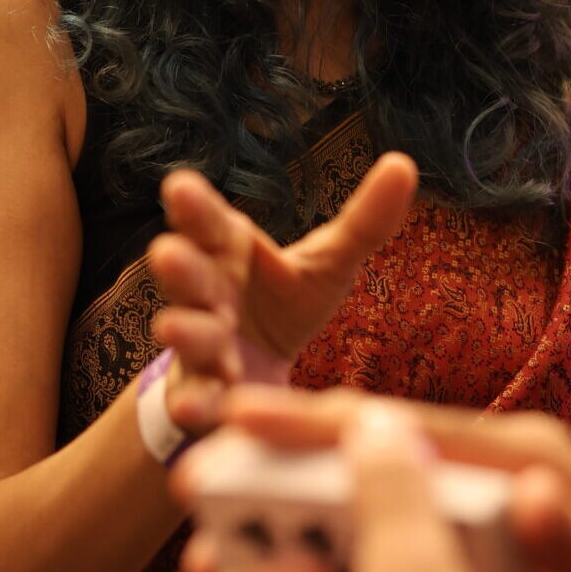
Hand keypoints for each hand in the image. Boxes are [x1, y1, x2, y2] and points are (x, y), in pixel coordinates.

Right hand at [145, 153, 417, 431]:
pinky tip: (194, 407)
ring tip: (173, 326)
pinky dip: (194, 404)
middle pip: (188, 275)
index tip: (179, 184)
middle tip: (166, 251)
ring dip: (182, 331)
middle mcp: (206, 294)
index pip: (209, 222)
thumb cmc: (285, 306)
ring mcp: (199, 346)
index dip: (194, 206)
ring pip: (186, 335)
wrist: (257, 380)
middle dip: (179, 266)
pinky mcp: (203, 396)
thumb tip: (404, 163)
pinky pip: (195, 399)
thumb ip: (363, 222)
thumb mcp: (328, 265)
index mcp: (229, 251)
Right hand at [213, 386, 570, 571]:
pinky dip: (336, 551)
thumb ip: (569, 540)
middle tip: (201, 486)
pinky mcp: (476, 540)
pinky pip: (389, 537)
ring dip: (297, 516)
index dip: (313, 422)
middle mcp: (489, 463)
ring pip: (368, 497)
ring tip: (223, 551)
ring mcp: (479, 500)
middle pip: (365, 452)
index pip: (397, 429)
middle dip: (279, 465)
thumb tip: (528, 490)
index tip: (238, 416)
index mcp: (515, 457)